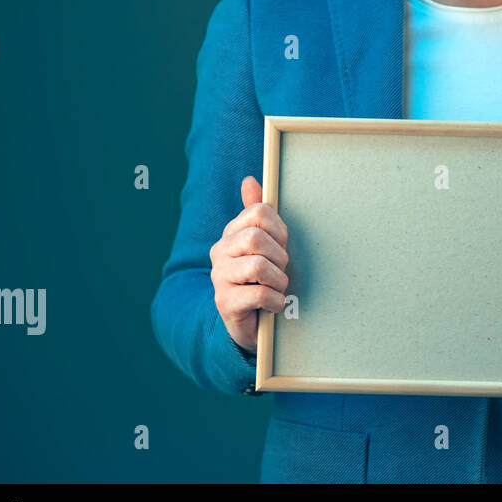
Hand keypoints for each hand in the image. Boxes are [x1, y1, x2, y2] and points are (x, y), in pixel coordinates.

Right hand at [210, 175, 290, 353]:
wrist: (249, 321)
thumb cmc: (261, 278)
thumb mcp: (264, 244)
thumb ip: (256, 212)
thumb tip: (249, 180)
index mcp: (231, 233)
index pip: (259, 212)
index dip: (280, 229)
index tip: (282, 246)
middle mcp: (220, 252)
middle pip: (257, 238)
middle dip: (279, 256)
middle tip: (281, 270)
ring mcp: (219, 278)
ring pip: (258, 266)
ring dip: (279, 280)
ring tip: (277, 288)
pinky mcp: (224, 303)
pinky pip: (260, 294)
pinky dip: (276, 301)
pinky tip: (274, 305)